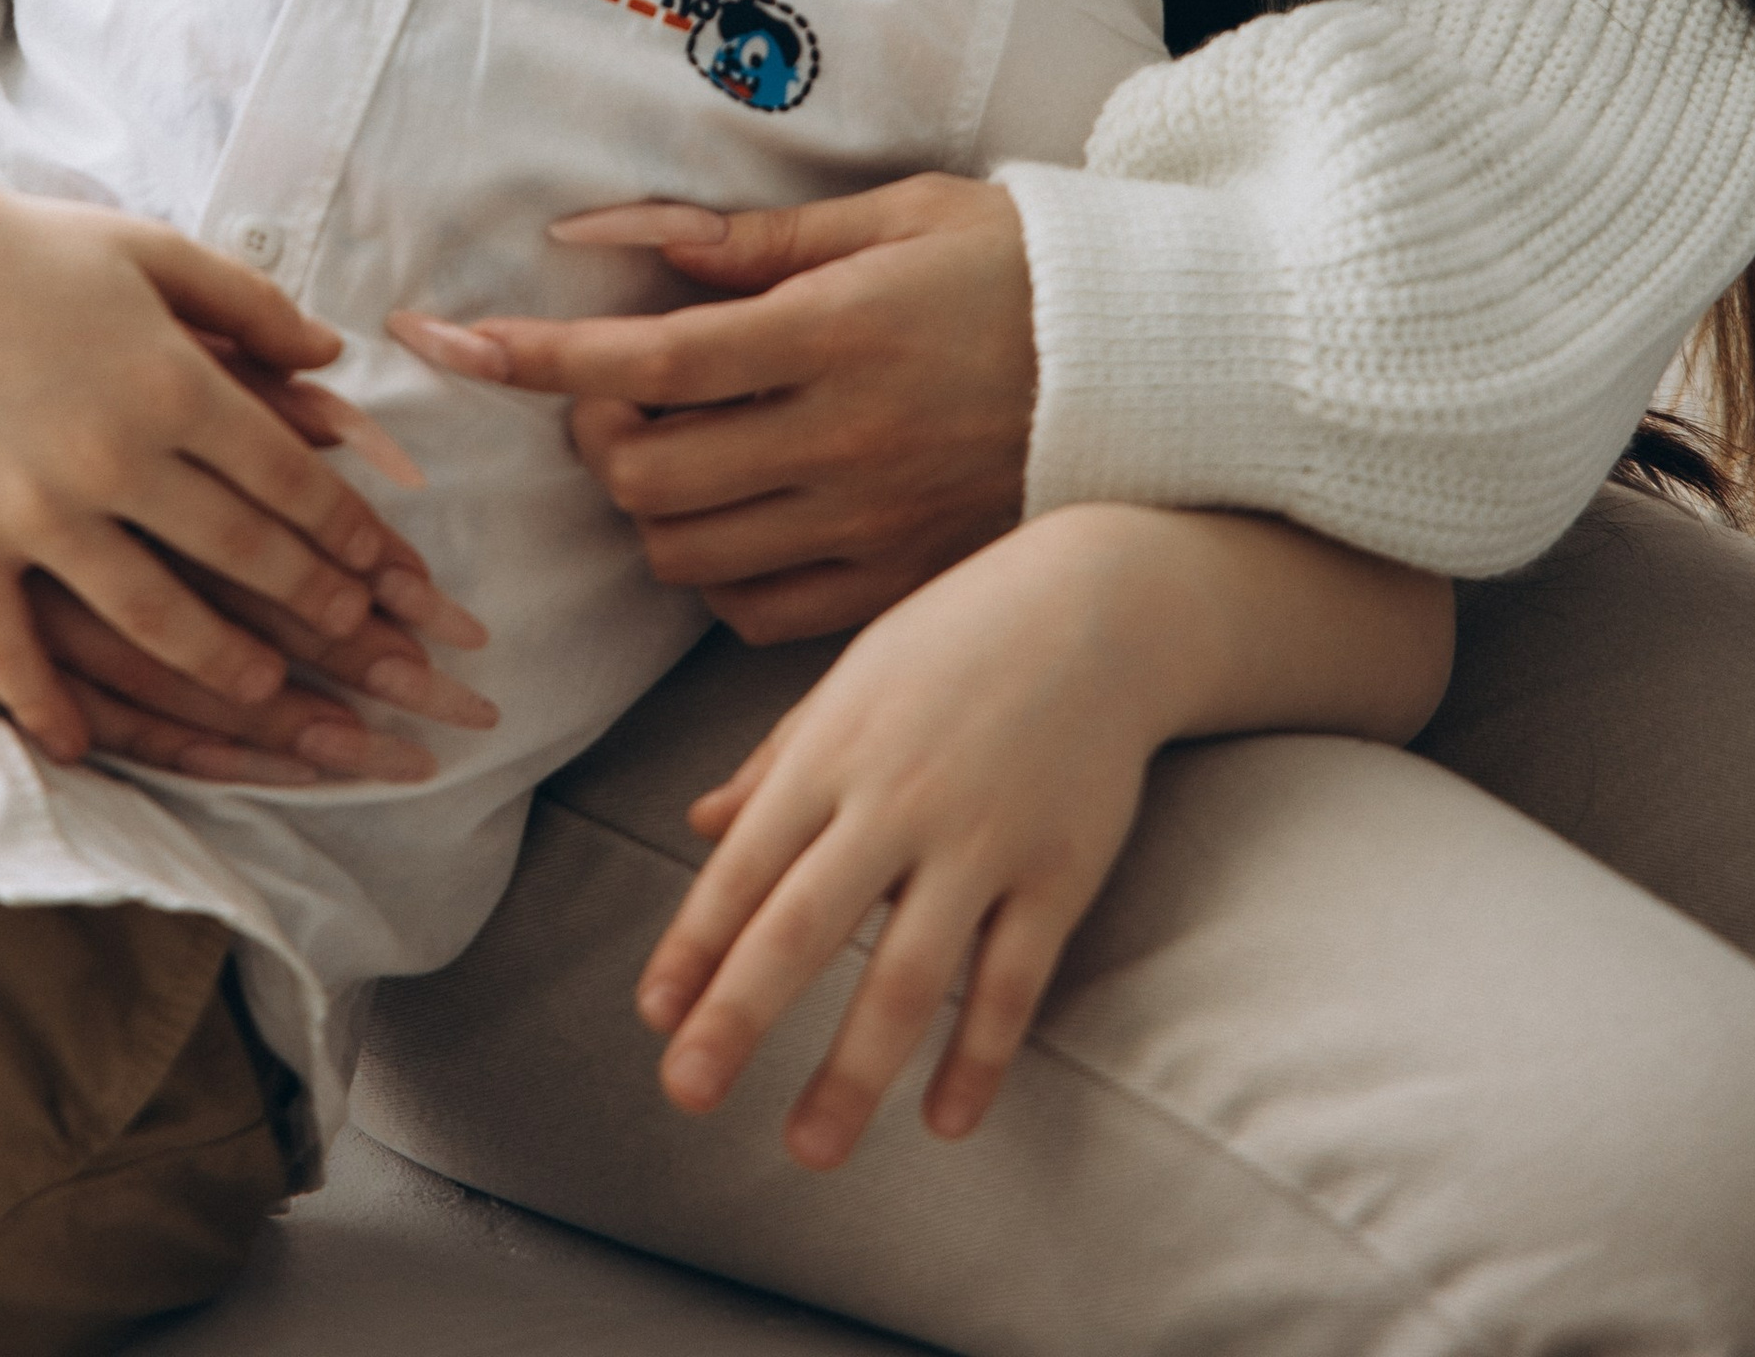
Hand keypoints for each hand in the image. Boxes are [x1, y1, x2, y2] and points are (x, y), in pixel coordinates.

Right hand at [0, 172, 486, 760]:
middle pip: (239, 551)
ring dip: (219, 663)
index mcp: (171, 380)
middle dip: (314, 603)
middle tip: (362, 641)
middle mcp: (114, 454)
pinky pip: (8, 646)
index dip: (346, 530)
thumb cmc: (32, 250)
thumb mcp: (155, 251)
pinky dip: (46, 702)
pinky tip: (79, 743)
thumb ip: (250, 303)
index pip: (286, 477)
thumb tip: (333, 360)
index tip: (386, 570)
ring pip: (149, 616)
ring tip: (266, 689)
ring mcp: (33, 508)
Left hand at [389, 176, 1034, 639]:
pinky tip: (738, 517)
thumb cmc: (1014, 268)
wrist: (1158, 373)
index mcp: (832, 333)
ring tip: (673, 449)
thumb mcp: (893, 216)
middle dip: (590, 431)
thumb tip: (611, 234)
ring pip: (683, 552)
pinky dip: (715, 575)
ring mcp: (868, 526)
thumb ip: (749, 239)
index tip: (442, 341)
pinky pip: (755, 614)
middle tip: (609, 390)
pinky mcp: (895, 586)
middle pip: (642, 471)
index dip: (528, 356)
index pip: (642, 356)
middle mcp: (839, 439)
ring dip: (645, 505)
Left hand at [634, 513, 1162, 1168]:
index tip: (654, 1016)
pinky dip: (980, 1057)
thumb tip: (698, 827)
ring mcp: (983, 840)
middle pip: (806, 925)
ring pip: (910, 975)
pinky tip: (945, 1122)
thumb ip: (775, 762)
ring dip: (855, 1071)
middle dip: (739, 1015)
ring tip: (809, 1150)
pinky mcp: (1059, 872)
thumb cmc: (956, 641)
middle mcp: (898, 800)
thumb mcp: (850, 681)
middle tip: (686, 1092)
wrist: (1099, 603)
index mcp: (834, 751)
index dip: (694, 944)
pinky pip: (1013, 983)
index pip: (746, 867)